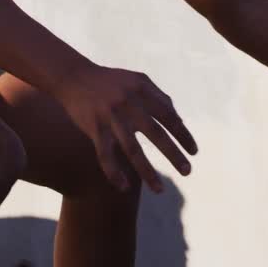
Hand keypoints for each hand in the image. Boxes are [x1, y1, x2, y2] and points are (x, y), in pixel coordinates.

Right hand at [54, 64, 197, 193]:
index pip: (168, 116)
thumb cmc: (110, 80)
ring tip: (159, 190)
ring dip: (147, 171)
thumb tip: (178, 119)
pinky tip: (123, 187)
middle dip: (173, 154)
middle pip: (155, 133)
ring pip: (131, 149)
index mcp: (141, 91)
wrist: (74, 76)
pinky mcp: (93, 127)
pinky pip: (104, 154)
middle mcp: (128, 103)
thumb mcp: (137, 79)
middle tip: (188, 171)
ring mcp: (110, 117)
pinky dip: (113, 172)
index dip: (183, 134)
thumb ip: (158, 96)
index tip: (194, 152)